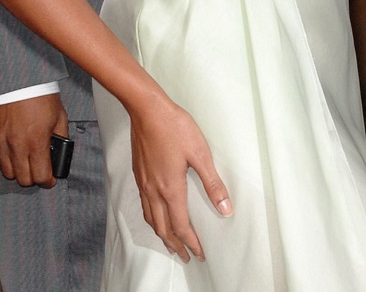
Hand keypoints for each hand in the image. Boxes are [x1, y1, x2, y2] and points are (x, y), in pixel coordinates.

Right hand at [0, 93, 68, 187]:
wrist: (19, 79)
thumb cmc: (40, 96)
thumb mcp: (59, 117)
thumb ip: (61, 138)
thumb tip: (60, 154)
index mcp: (37, 141)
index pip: (41, 177)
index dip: (48, 180)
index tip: (50, 178)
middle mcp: (17, 144)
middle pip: (23, 179)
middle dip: (33, 177)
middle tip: (37, 169)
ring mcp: (0, 141)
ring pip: (7, 172)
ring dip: (17, 170)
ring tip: (23, 161)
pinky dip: (0, 162)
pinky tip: (8, 155)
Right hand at [127, 93, 230, 261]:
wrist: (146, 109)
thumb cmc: (174, 127)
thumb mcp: (200, 153)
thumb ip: (213, 183)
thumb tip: (226, 208)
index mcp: (170, 188)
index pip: (180, 226)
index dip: (191, 242)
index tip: (200, 254)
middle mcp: (154, 190)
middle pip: (163, 228)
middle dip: (176, 245)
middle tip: (187, 256)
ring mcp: (144, 183)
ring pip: (151, 219)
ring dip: (162, 234)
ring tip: (171, 243)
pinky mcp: (139, 174)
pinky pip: (144, 206)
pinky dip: (152, 219)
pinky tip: (157, 214)